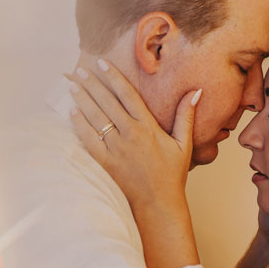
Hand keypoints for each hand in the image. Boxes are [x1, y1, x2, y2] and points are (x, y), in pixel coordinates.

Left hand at [67, 61, 199, 211]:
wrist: (158, 204)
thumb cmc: (171, 175)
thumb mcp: (184, 144)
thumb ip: (185, 116)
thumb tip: (196, 91)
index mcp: (148, 127)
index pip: (127, 95)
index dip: (114, 77)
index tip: (103, 64)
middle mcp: (130, 135)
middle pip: (107, 102)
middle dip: (93, 84)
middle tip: (81, 69)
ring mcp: (116, 149)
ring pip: (95, 118)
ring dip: (83, 99)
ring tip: (73, 85)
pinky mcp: (105, 163)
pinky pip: (89, 140)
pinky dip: (80, 124)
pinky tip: (73, 112)